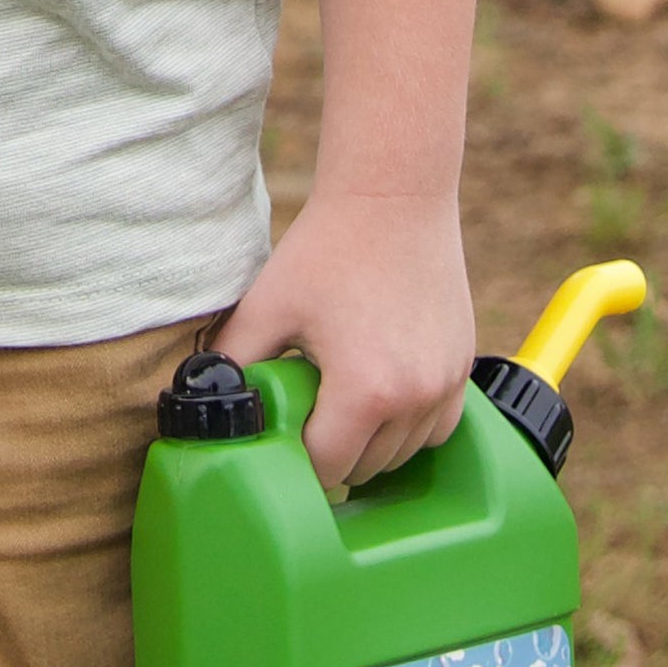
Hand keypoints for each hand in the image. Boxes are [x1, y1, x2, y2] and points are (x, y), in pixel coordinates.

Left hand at [217, 189, 474, 496]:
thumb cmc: (328, 248)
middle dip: (330, 454)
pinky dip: (407, 428)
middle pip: (366, 467)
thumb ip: (231, 362)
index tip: (279, 444)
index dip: (296, 463)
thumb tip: (205, 401)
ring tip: (336, 405)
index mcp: (364, 391)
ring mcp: (446, 384)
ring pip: (403, 454)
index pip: (327, 468)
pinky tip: (377, 399)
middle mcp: (414, 397)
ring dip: (369, 444)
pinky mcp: (463, 367)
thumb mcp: (266, 307)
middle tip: (302, 420)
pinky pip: (437, 429)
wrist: (395, 198)